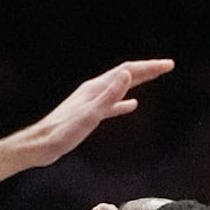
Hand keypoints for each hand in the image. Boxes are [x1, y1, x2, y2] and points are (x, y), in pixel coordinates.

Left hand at [21, 60, 173, 167]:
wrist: (41, 145)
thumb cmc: (63, 133)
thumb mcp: (90, 115)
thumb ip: (109, 96)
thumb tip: (127, 74)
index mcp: (96, 88)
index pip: (128, 71)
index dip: (149, 67)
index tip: (168, 65)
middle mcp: (94, 90)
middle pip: (125, 75)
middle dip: (147, 70)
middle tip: (167, 66)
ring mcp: (91, 101)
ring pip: (119, 87)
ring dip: (138, 81)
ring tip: (152, 78)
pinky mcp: (88, 114)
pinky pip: (112, 104)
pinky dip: (124, 101)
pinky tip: (132, 104)